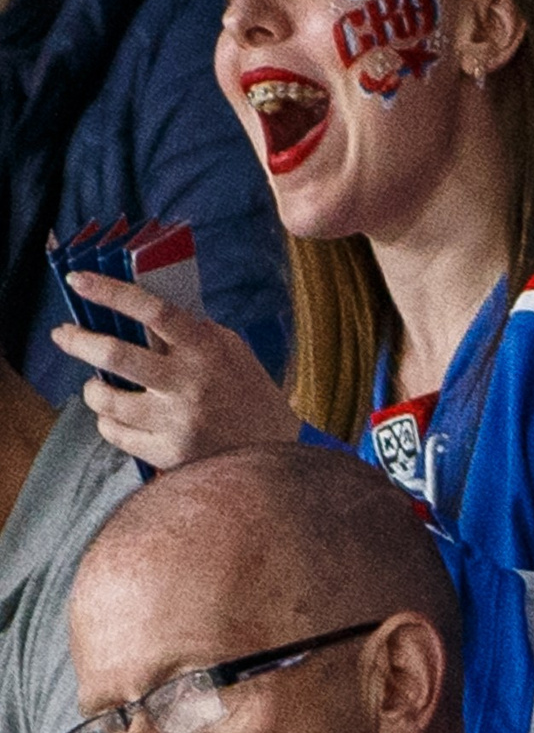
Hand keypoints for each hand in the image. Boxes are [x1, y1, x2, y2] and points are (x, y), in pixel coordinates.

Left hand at [52, 273, 299, 470]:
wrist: (271, 450)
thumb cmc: (249, 394)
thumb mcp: (232, 351)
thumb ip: (194, 333)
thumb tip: (146, 313)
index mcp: (207, 348)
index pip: (154, 311)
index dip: (113, 293)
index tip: (81, 281)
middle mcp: (189, 382)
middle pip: (117, 355)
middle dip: (79, 341)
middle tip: (62, 334)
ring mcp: (176, 419)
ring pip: (106, 399)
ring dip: (93, 390)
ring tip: (95, 386)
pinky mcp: (166, 451)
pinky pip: (114, 432)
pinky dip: (107, 421)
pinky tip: (116, 416)